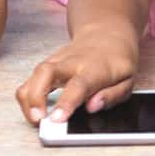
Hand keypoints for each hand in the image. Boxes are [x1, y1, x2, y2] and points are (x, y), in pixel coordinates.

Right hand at [13, 24, 140, 124]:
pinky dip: (27, 96)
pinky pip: (31, 79)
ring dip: (28, 100)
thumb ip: (112, 95)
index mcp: (96, 68)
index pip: (79, 85)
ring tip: (35, 119)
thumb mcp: (127, 80)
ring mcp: (57, 62)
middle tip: (38, 120)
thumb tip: (92, 107)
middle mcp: (73, 63)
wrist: (106, 36)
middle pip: (46, 73)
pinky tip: (34, 109)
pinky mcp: (47, 65)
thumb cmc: (117, 62)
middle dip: (36, 97)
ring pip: (34, 75)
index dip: (66, 102)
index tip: (57, 118)